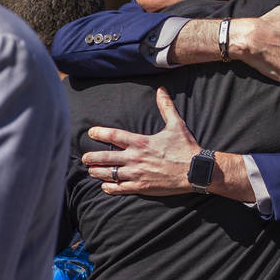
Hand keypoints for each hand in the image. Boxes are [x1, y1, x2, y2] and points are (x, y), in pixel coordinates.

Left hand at [82, 87, 199, 195]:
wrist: (196, 171)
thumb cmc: (186, 148)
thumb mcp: (176, 125)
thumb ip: (166, 107)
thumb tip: (161, 90)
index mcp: (141, 142)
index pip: (114, 136)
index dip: (99, 133)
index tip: (90, 132)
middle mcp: (136, 158)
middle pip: (106, 158)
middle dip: (92, 158)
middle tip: (83, 158)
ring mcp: (137, 174)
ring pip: (110, 174)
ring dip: (97, 172)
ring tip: (90, 171)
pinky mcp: (141, 187)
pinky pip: (120, 189)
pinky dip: (110, 187)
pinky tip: (104, 186)